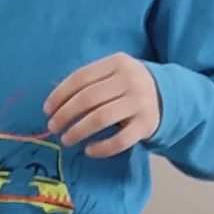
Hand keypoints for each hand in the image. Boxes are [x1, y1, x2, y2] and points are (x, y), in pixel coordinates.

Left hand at [45, 54, 161, 157]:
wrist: (166, 96)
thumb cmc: (127, 87)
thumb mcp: (112, 74)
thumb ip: (89, 83)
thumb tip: (54, 106)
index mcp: (117, 63)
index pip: (81, 78)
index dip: (60, 95)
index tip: (47, 110)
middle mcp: (129, 80)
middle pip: (88, 98)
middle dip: (65, 115)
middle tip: (53, 128)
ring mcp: (139, 102)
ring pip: (101, 118)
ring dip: (78, 131)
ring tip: (66, 140)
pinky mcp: (146, 124)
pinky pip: (119, 140)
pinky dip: (101, 148)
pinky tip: (89, 151)